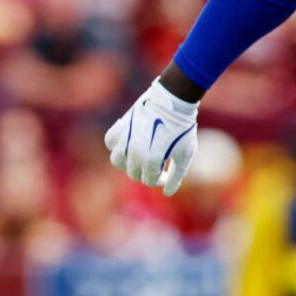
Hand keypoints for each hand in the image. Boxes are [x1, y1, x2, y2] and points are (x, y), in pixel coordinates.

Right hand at [105, 78, 199, 195]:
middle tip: (158, 161)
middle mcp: (133, 153)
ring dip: (128, 162)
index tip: (168, 169)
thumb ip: (176, 177)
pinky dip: (117, 145)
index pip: (150, 181)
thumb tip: (167, 193)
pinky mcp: (120, 127)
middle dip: (146, 171)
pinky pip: (110, 142)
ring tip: (141, 155)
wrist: (173, 101)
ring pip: (117, 162)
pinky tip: (129, 142)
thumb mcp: (185, 155)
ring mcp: (124, 140)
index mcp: (150, 161)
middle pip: (134, 174)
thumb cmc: (182, 129)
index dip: (161, 179)